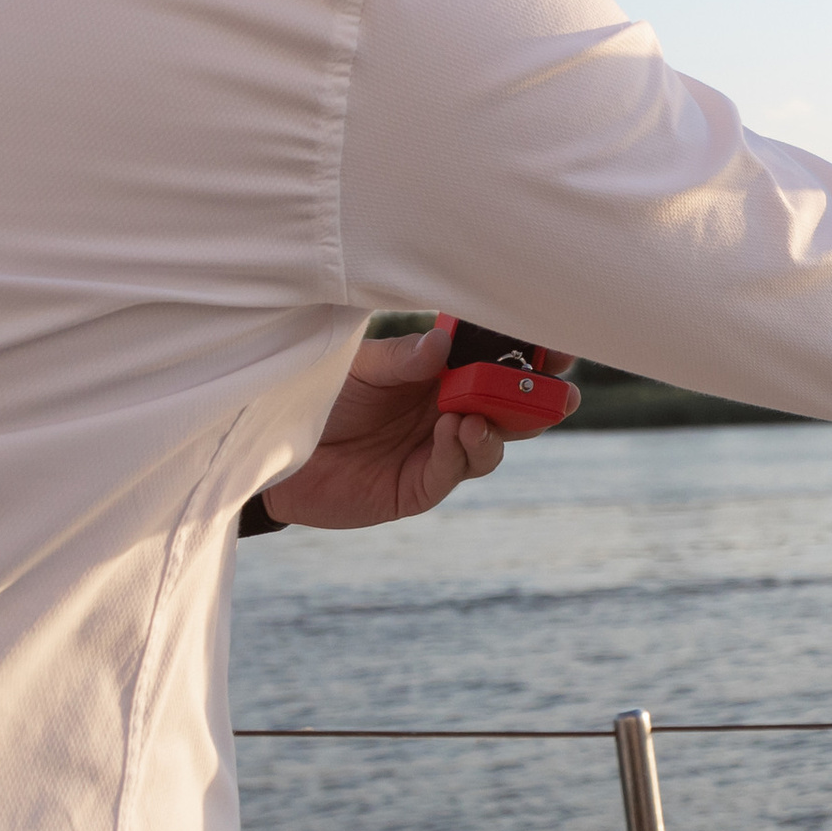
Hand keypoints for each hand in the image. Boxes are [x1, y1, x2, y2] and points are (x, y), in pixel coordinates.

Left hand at [260, 318, 575, 529]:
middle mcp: (452, 409)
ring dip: (498, 427)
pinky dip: (462, 450)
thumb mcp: (360, 367)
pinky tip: (452, 431)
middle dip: (541, 398)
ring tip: (477, 414)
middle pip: (514, 406)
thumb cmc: (320, 399)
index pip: (499, 361)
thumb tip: (443, 345)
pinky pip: (454, 471)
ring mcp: (440, 450)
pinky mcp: (420, 486)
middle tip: (556, 389)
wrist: (274, 454)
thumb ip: (402, 358)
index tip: (557, 344)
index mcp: (445, 373)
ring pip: (495, 442)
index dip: (532, 353)